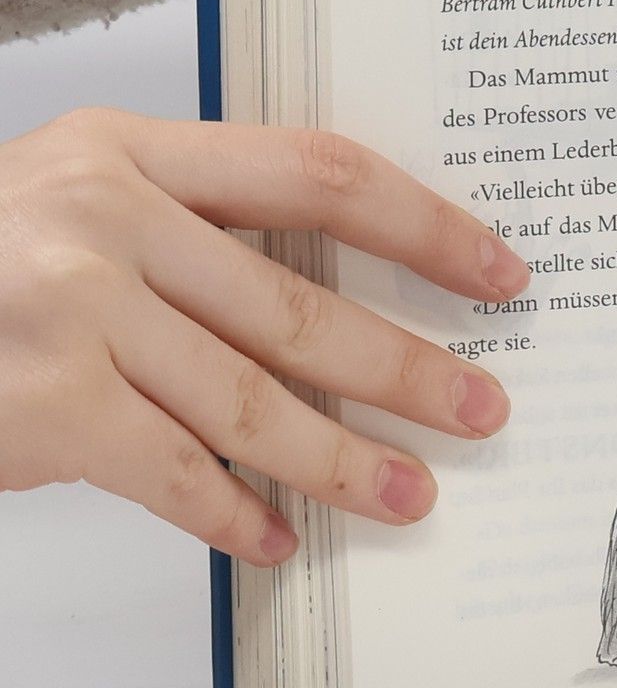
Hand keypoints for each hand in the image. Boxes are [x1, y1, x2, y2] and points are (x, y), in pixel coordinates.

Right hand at [0, 111, 529, 565]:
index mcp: (130, 148)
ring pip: (250, 402)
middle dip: (405, 368)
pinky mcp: (41, 407)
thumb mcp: (75, 199)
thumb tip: (354, 295)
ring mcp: (65, 312)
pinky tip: (279, 538)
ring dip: (341, 460)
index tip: (500, 273)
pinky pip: (172, 473)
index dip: (426, 226)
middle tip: (483, 409)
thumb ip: (196, 225)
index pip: (319, 173)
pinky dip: (234, 513)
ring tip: (409, 494)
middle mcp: (100, 217)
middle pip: (299, 302)